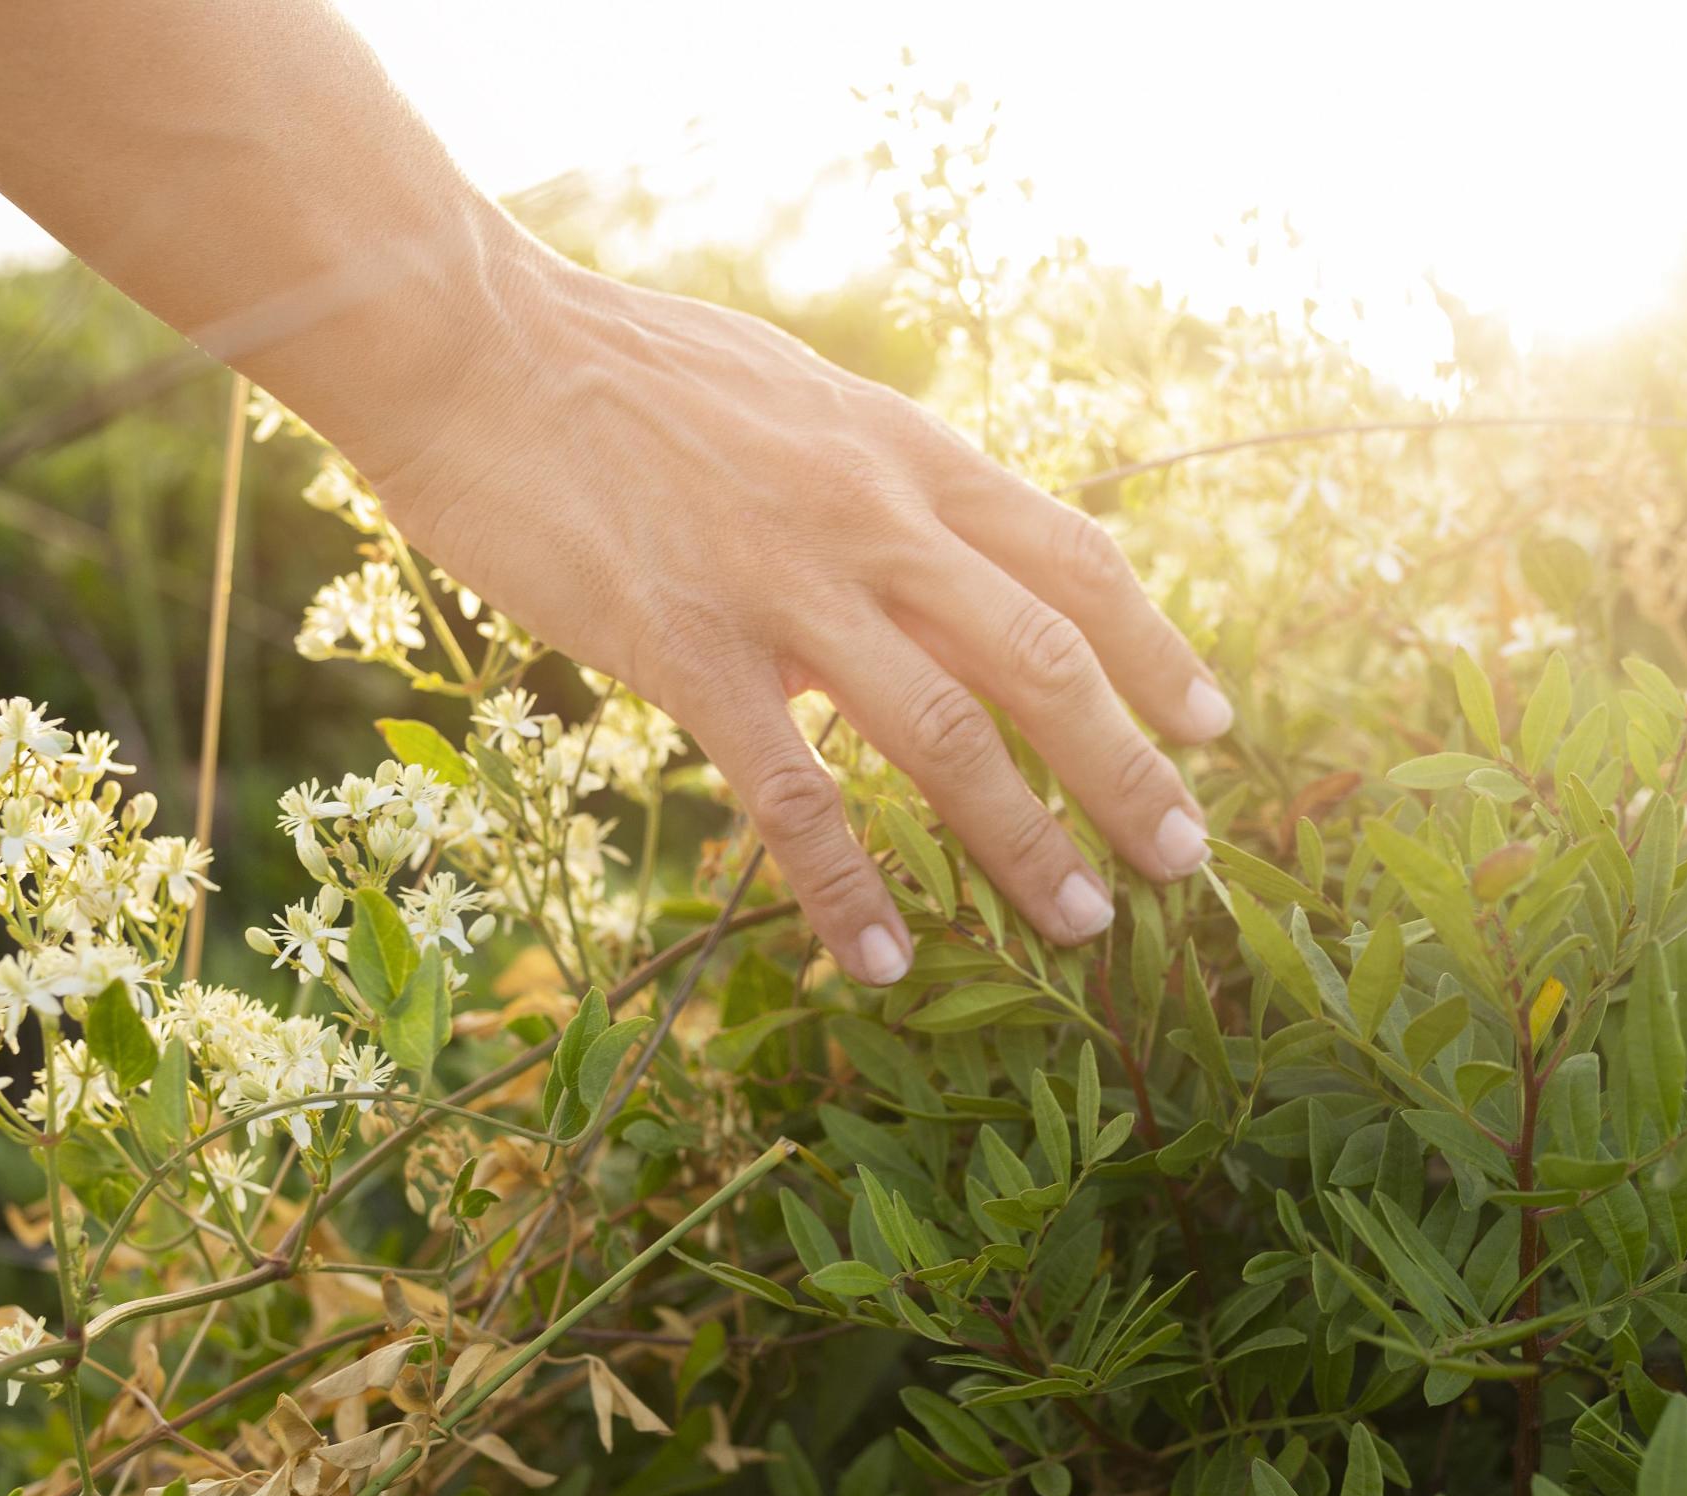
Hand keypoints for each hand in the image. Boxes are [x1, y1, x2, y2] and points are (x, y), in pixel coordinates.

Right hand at [364, 249, 1232, 984]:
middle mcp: (871, 516)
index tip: (1211, 726)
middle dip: (1128, 767)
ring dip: (1023, 839)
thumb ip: (870, 486)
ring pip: (945, 731)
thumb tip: (920, 560)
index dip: (1153, 649)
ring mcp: (785, 583)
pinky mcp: (687, 647)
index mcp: (902, 454)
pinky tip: (880, 959)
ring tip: (1081, 924)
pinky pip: (792, 794)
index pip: (1069, 558)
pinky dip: (847, 887)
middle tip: (1185, 859)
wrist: (474, 344)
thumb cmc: (620, 375)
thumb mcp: (793, 402)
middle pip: (1042, 655)